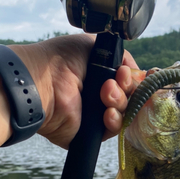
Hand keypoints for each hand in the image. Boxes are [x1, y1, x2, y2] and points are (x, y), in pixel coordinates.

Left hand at [11, 34, 137, 148]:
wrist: (43, 81)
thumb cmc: (62, 58)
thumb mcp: (94, 45)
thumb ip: (120, 55)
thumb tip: (136, 70)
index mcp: (100, 75)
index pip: (128, 81)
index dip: (132, 77)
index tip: (124, 72)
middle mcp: (99, 95)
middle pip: (130, 97)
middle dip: (126, 88)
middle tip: (112, 82)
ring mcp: (96, 115)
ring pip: (125, 113)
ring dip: (119, 101)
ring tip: (105, 94)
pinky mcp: (91, 133)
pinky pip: (113, 130)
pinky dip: (114, 120)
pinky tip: (106, 112)